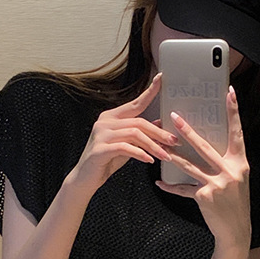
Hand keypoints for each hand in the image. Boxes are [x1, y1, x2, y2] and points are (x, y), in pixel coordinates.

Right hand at [70, 74, 177, 192]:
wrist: (85, 179)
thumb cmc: (106, 161)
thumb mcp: (127, 146)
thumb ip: (140, 134)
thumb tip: (160, 124)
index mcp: (111, 117)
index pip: (135, 103)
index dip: (149, 92)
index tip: (162, 79)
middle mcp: (105, 122)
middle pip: (139, 122)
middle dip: (159, 133)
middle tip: (174, 141)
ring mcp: (101, 134)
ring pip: (134, 134)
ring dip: (153, 146)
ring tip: (165, 155)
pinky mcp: (100, 149)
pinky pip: (125, 148)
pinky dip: (140, 154)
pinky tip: (148, 160)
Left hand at [155, 86, 251, 248]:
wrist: (235, 230)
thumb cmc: (235, 203)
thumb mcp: (237, 180)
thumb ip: (225, 163)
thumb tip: (208, 147)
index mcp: (240, 163)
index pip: (237, 132)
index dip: (234, 112)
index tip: (230, 93)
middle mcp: (230, 171)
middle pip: (205, 146)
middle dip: (188, 131)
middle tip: (174, 116)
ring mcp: (217, 184)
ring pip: (190, 165)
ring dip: (173, 155)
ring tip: (160, 145)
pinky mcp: (204, 196)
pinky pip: (183, 189)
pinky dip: (170, 186)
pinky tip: (159, 182)